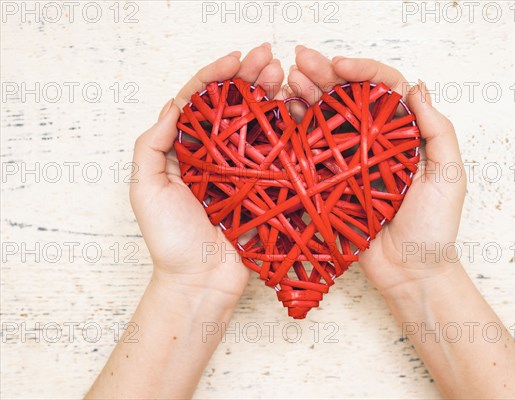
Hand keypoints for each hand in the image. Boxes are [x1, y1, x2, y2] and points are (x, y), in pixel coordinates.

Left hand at [130, 43, 283, 307]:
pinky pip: (276, 153)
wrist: (201, 282)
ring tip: (284, 76)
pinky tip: (295, 109)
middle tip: (269, 58)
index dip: (216, 76)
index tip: (235, 59)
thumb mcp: (146, 189)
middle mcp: (214, 154)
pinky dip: (286, 129)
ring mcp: (242, 169)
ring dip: (270, 96)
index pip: (200, 102)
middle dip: (249, 78)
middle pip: (232, 106)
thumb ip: (152, 144)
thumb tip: (174, 105)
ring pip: (257, 123)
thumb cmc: (170, 240)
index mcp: (184, 149)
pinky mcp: (265, 186)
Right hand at [290, 45, 466, 298]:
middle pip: (348, 99)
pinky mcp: (330, 182)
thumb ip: (437, 130)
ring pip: (327, 119)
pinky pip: (312, 152)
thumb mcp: (449, 175)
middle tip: (301, 60)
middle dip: (325, 75)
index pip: (383, 90)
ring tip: (287, 79)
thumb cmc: (435, 227)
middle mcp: (374, 142)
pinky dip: (296, 129)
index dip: (362, 72)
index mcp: (404, 134)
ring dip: (307, 95)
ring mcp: (349, 161)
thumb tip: (416, 86)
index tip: (340, 66)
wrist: (410, 271)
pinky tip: (284, 111)